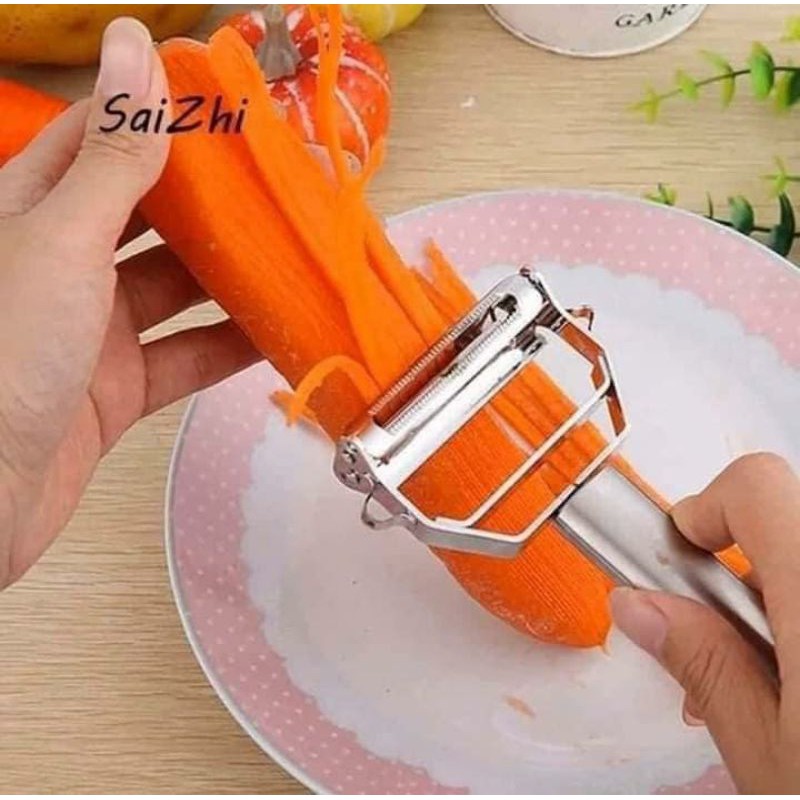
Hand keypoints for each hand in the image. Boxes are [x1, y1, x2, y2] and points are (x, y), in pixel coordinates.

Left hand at [0, 18, 259, 587]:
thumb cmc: (4, 355)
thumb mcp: (64, 239)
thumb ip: (113, 154)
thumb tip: (138, 44)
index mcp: (31, 213)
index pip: (99, 140)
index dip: (159, 117)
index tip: (226, 108)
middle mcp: (60, 266)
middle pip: (147, 217)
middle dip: (210, 202)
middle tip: (279, 184)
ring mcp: (90, 333)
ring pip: (172, 291)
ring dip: (228, 277)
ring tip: (291, 252)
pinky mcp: (115, 392)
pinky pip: (183, 359)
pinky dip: (227, 347)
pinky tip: (275, 332)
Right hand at [611, 453, 799, 792]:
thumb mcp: (774, 758)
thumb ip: (705, 667)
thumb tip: (639, 607)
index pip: (755, 486)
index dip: (702, 510)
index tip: (677, 557)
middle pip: (782, 520)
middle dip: (735, 571)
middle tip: (719, 645)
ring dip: (774, 598)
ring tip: (770, 683)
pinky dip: (799, 614)